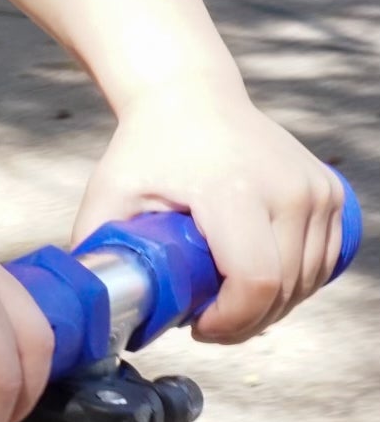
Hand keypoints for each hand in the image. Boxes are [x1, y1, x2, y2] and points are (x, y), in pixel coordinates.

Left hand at [72, 87, 344, 343]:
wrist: (193, 95)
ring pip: (308, 282)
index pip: (254, 282)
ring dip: (272, 308)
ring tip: (230, 304)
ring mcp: (315, 189)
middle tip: (208, 321)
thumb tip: (91, 306)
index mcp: (234, 191)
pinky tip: (261, 287)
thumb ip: (97, 249)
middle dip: (245, 323)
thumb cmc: (148, 147)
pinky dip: (298, 286)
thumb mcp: (110, 194)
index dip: (229, 322)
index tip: (197, 326)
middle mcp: (286, 189)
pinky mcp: (330, 191)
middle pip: (283, 290)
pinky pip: (325, 262)